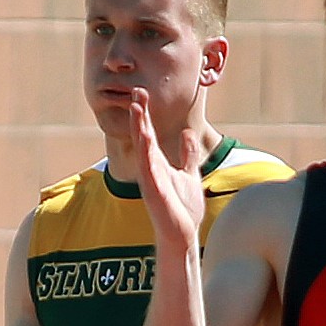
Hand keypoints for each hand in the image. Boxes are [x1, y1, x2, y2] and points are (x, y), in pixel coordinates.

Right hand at [129, 87, 204, 249]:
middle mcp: (150, 167)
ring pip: (142, 147)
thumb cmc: (183, 207)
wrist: (183, 233)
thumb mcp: (189, 174)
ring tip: (136, 107)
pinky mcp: (153, 189)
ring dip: (139, 127)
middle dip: (139, 114)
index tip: (142, 93)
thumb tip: (187, 133)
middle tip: (137, 91)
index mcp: (157, 163)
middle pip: (142, 135)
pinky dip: (145, 151)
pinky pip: (148, 167)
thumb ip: (187, 155)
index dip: (145, 114)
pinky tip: (144, 136)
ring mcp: (150, 178)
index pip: (149, 133)